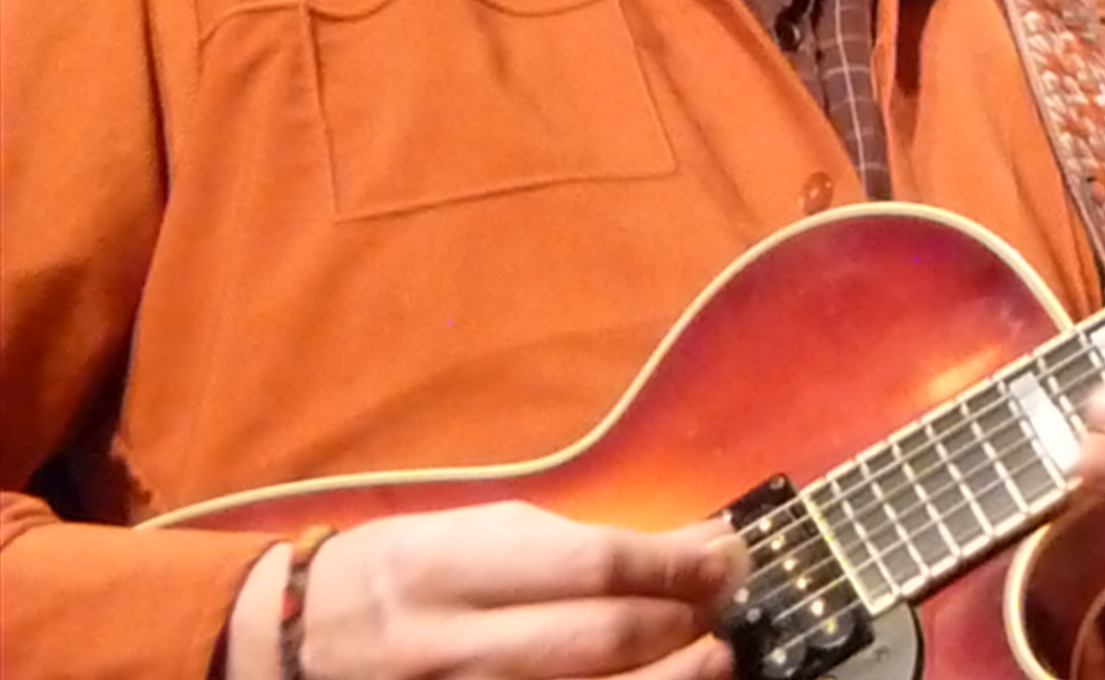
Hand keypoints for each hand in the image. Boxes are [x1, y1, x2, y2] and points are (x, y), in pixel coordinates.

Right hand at [225, 501, 747, 679]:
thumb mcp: (480, 535)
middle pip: (597, 645)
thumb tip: (697, 539)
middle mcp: (452, 647)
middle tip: (727, 608)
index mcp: (455, 569)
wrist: (287, 644)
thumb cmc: (404, 574)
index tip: (726, 556)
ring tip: (715, 660)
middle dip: (680, 626)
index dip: (671, 564)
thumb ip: (584, 541)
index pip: (588, 566)